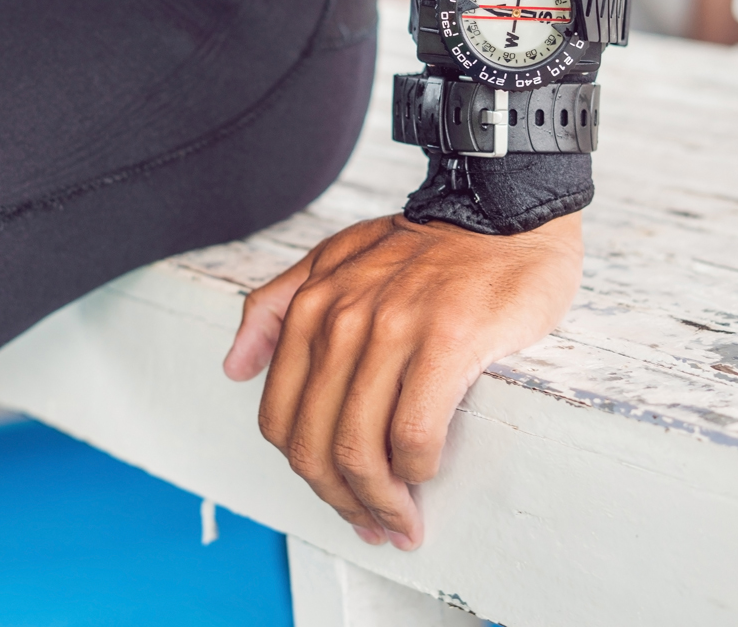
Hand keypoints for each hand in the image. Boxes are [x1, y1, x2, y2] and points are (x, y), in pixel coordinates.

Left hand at [223, 212, 582, 549]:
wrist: (503, 211)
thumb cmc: (425, 246)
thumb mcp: (334, 258)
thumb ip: (276, 307)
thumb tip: (234, 368)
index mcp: (311, 307)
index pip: (281, 419)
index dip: (305, 473)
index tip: (339, 496)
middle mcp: (342, 319)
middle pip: (316, 444)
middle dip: (341, 501)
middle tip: (374, 526)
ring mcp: (393, 329)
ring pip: (361, 448)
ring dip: (381, 502)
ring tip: (404, 522)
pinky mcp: (447, 341)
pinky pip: (415, 433)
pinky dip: (416, 471)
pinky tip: (429, 475)